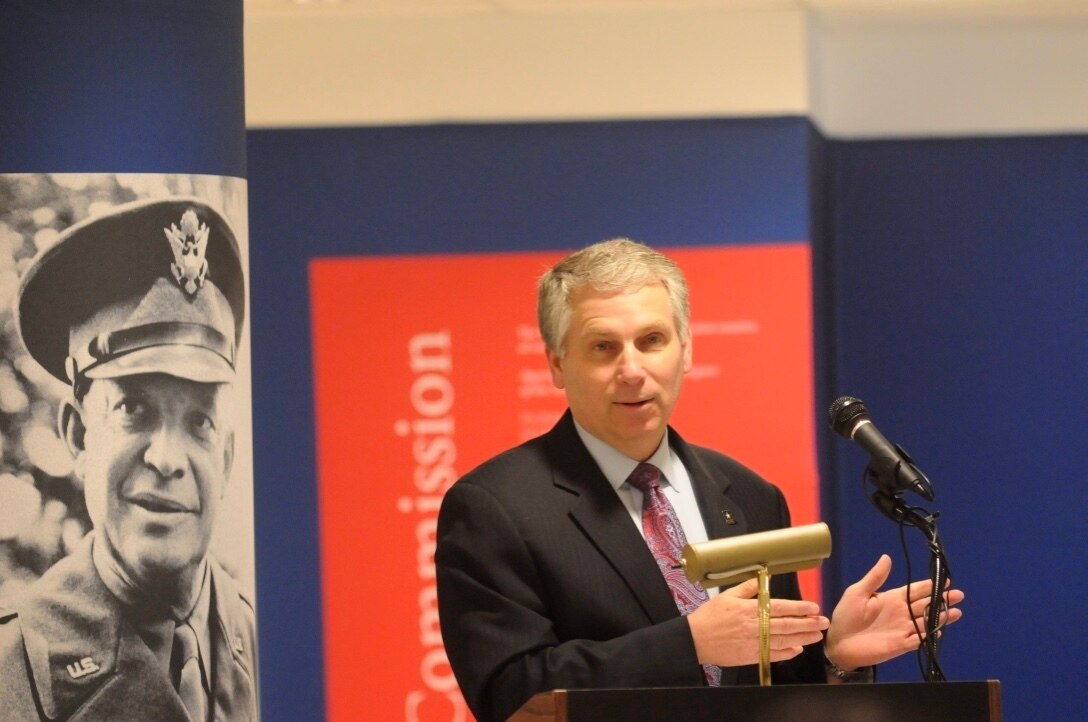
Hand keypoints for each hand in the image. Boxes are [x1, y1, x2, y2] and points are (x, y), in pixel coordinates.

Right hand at [688, 578, 829, 666]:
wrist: (696, 639)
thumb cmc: (710, 616)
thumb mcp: (727, 595)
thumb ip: (747, 587)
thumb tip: (763, 577)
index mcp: (749, 609)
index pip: (779, 607)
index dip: (798, 608)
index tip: (813, 607)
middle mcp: (754, 626)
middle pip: (786, 625)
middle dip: (808, 623)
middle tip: (824, 622)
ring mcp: (754, 643)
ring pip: (784, 640)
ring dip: (803, 637)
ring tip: (817, 635)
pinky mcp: (751, 656)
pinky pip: (774, 655)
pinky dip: (787, 652)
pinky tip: (798, 648)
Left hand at [824, 554, 964, 670]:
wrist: (838, 642)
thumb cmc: (846, 616)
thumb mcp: (857, 592)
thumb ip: (874, 578)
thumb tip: (887, 557)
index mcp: (891, 598)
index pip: (914, 590)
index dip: (929, 585)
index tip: (945, 579)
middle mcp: (901, 613)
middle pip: (926, 605)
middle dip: (942, 599)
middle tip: (959, 594)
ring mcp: (902, 629)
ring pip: (926, 622)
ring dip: (941, 617)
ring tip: (957, 612)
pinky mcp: (900, 645)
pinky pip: (918, 640)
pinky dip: (929, 636)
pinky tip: (939, 631)